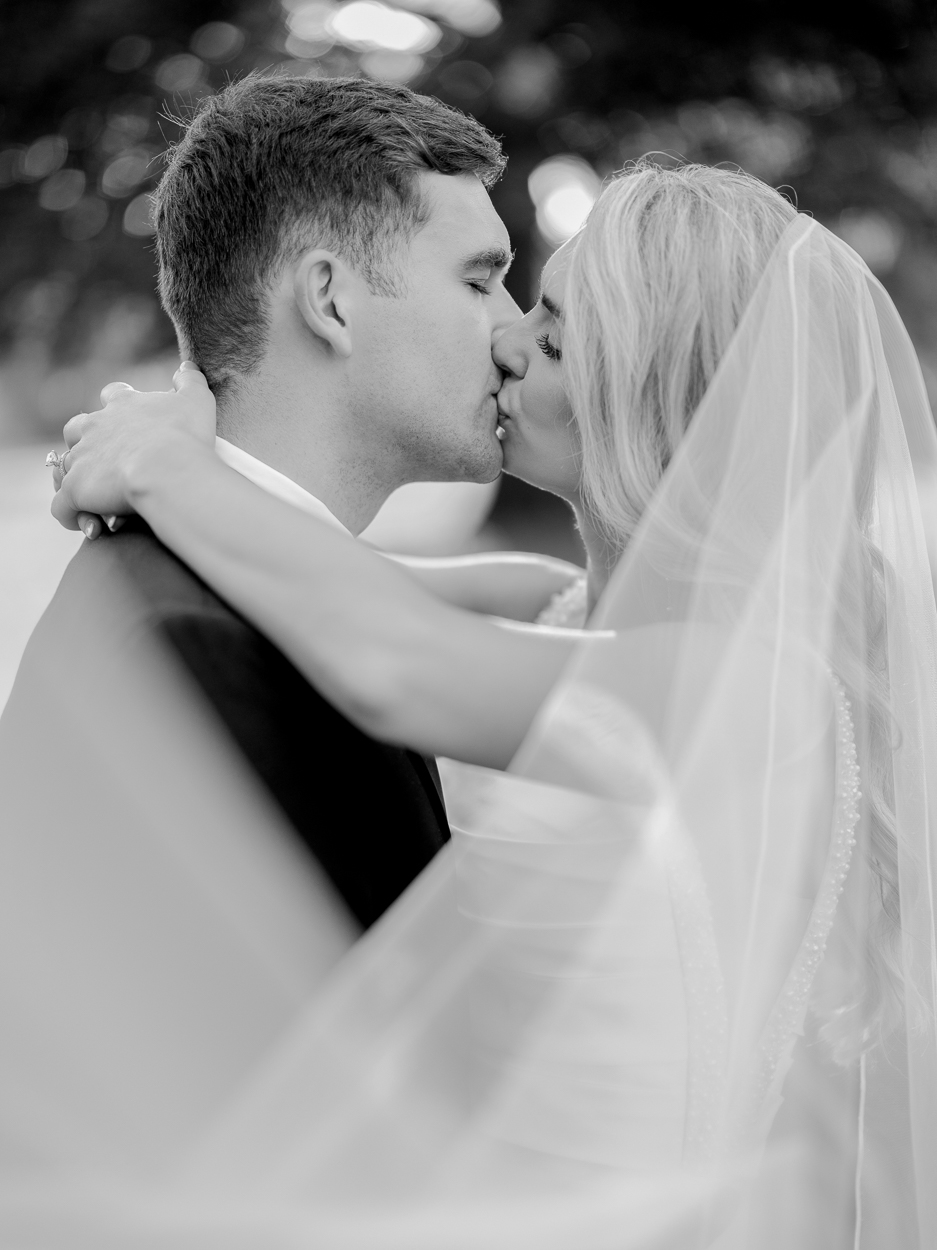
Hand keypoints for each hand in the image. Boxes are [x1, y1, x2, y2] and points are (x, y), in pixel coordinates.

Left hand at [51, 362, 215, 537]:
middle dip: (88, 442)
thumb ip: (190, 380)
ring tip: (104, 501)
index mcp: (123, 406)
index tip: (132, 422)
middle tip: (111, 464)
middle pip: (78, 428)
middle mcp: (95, 427)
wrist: (168, 470)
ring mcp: (81, 459)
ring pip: (68, 467)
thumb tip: (187, 367)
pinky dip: (72, 515)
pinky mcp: (75, 489)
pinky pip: (62, 506)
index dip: (120, 408)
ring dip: (82, 481)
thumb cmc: (186, 437)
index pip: (113, 397)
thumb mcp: (197, 400)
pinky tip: (91, 526)